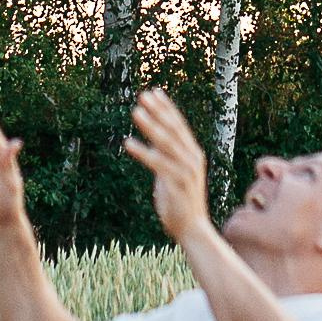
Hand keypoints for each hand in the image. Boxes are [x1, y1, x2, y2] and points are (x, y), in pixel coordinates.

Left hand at [124, 88, 213, 248]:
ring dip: (150, 126)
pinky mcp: (177, 184)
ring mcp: (187, 171)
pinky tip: (128, 143)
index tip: (154, 92)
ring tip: (135, 112)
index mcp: (193, 154)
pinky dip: (142, 152)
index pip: (179, 125)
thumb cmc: (180, 200)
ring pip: (166, 143)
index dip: (166, 108)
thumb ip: (166, 155)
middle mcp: (192, 159)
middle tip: (142, 96)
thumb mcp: (173, 172)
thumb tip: (153, 138)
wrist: (191, 228)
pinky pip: (157, 164)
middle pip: (173, 129)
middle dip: (158, 111)